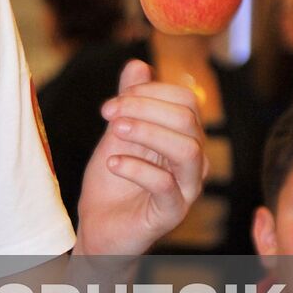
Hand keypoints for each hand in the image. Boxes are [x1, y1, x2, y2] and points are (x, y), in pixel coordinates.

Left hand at [73, 59, 206, 256]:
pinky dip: (137, 168)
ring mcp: (186, 189)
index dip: (149, 93)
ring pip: (187, 150)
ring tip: (113, 131)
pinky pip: (166, 185)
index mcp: (183, 138)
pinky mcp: (171, 214)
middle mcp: (193, 162)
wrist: (99, 228)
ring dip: (146, 132)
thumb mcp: (116, 134)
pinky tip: (113, 163)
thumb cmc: (112, 181)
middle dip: (144, 108)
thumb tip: (138, 64)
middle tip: (108, 113)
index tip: (113, 102)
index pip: (186, 101)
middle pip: (188, 120)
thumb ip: (130, 102)